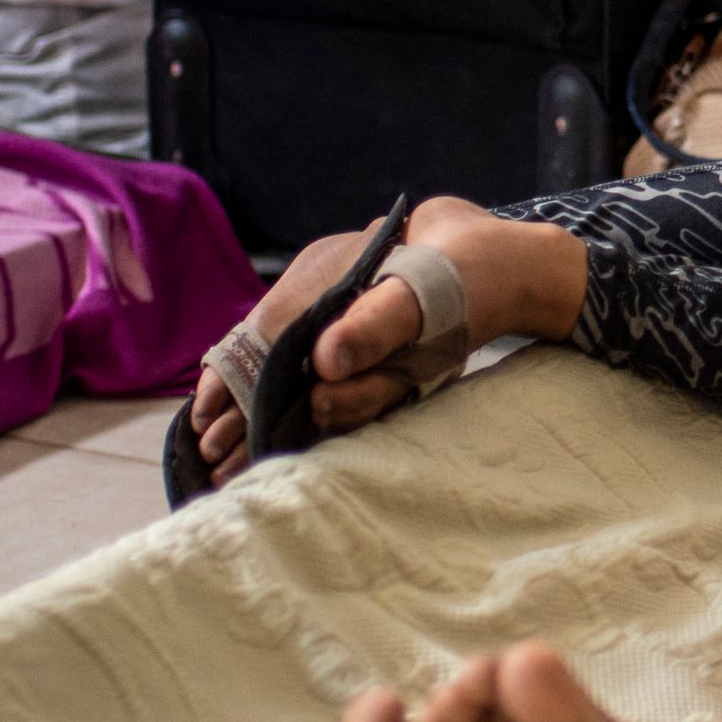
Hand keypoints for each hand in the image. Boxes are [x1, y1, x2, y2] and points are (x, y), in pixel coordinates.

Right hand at [185, 198, 490, 485]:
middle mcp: (323, 288)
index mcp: (328, 269)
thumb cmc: (471, 275)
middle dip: (237, 401)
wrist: (510, 263)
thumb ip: (377, 327)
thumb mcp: (427, 296)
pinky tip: (272, 430)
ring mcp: (337, 310)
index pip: (264, 329)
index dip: (235, 377)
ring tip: (226, 457)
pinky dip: (288, 398)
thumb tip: (326, 364)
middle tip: (215, 458)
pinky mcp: (355, 331)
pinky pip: (308, 365)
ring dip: (254, 406)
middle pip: (264, 349)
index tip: (210, 422)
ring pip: (282, 361)